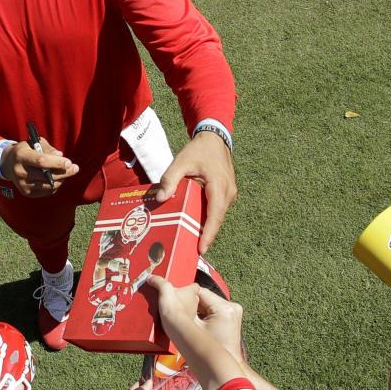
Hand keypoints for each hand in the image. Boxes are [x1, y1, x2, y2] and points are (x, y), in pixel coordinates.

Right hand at [1, 137, 78, 196]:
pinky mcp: (26, 193)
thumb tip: (60, 156)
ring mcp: (22, 184)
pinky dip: (55, 185)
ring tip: (67, 172)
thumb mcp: (35, 143)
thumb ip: (48, 148)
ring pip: (48, 185)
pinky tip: (58, 178)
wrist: (8, 163)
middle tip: (75, 168)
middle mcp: (20, 171)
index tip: (69, 162)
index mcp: (21, 156)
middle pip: (46, 175)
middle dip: (64, 172)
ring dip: (61, 179)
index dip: (57, 163)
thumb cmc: (26, 150)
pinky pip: (46, 191)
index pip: (41, 161)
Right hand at [148, 276, 243, 357]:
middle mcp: (232, 307)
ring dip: (197, 309)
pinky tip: (197, 324)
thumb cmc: (210, 353)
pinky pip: (213, 310)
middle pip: (204, 298)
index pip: (199, 292)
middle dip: (190, 304)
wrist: (224, 366)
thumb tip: (172, 300)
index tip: (173, 299)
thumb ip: (183, 313)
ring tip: (188, 319)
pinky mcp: (232, 317)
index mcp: (224, 308)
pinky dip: (204, 315)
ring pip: (208, 304)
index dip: (184, 295)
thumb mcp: (192, 330)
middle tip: (179, 311)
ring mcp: (233, 312)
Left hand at [156, 131, 235, 252]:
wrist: (215, 138)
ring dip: (207, 227)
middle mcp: (228, 192)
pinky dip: (209, 218)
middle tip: (192, 251)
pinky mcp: (227, 193)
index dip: (209, 233)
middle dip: (206, 235)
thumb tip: (160, 198)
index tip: (202, 248)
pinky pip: (218, 209)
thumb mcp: (181, 162)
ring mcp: (230, 193)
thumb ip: (170, 179)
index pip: (215, 215)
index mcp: (219, 185)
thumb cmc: (199, 150)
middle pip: (217, 219)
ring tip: (194, 241)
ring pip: (218, 215)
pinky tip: (197, 224)